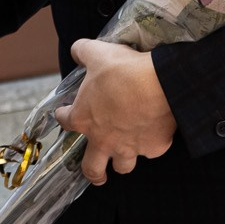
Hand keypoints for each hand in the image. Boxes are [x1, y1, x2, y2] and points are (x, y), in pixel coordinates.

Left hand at [55, 38, 175, 183]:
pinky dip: (150, 145)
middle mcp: (103, 140)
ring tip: (123, 157)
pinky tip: (151, 135)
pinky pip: (150, 151)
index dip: (63, 116)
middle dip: (92, 172)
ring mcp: (129, 147)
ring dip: (121, 162)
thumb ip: (82, 51)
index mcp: (84, 118)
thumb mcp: (97, 53)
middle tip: (95, 172)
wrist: (161, 84)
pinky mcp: (153, 147)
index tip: (64, 113)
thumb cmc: (124, 71)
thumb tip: (77, 51)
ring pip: (122, 166)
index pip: (65, 122)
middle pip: (92, 168)